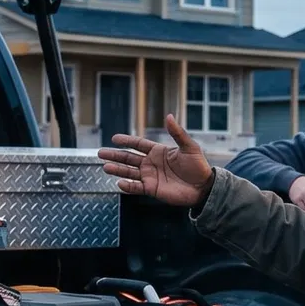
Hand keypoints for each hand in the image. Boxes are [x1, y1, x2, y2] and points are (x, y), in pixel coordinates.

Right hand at [99, 115, 213, 206]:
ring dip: (117, 170)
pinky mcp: (152, 189)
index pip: (138, 144)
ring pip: (129, 172)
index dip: (126, 141)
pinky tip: (119, 182)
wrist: (203, 187)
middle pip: (129, 158)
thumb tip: (169, 116)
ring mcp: (150, 177)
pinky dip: (128, 186)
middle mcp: (151, 163)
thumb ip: (177, 133)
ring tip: (105, 167)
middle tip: (100, 153)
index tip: (114, 138)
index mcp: (158, 151)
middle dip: (115, 155)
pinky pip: (136, 187)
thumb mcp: (189, 147)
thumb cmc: (198, 166)